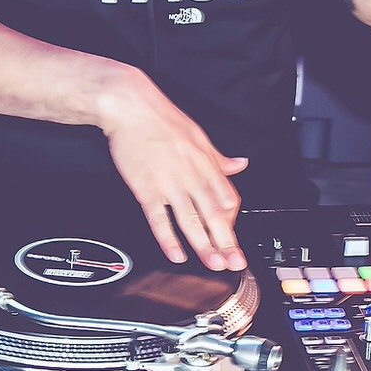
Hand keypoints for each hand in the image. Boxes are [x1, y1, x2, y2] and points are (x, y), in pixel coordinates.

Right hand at [98, 69, 248, 270]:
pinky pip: (159, 218)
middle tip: (234, 263)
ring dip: (204, 246)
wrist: (130, 106)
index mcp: (206, 162)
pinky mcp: (146, 188)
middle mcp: (191, 174)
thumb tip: (240, 165)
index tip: (232, 236)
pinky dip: (168, 239)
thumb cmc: (161, 118)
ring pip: (191, 220)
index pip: (228, 198)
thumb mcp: (198, 134)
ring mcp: (169, 183)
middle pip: (214, 214)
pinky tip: (176, 254)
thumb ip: (219, 157)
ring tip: (213, 264)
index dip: (232, 221)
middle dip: (226, 242)